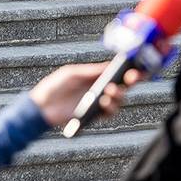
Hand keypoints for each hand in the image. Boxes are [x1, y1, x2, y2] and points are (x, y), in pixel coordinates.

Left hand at [29, 62, 144, 126]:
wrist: (42, 106)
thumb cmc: (54, 86)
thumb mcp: (72, 74)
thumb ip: (91, 71)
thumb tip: (110, 66)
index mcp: (95, 76)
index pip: (117, 71)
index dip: (129, 69)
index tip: (137, 65)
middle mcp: (100, 89)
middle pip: (123, 85)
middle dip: (131, 80)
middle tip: (132, 78)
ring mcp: (98, 102)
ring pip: (119, 99)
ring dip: (119, 95)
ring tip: (110, 91)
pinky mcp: (94, 115)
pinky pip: (110, 113)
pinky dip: (110, 108)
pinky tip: (104, 103)